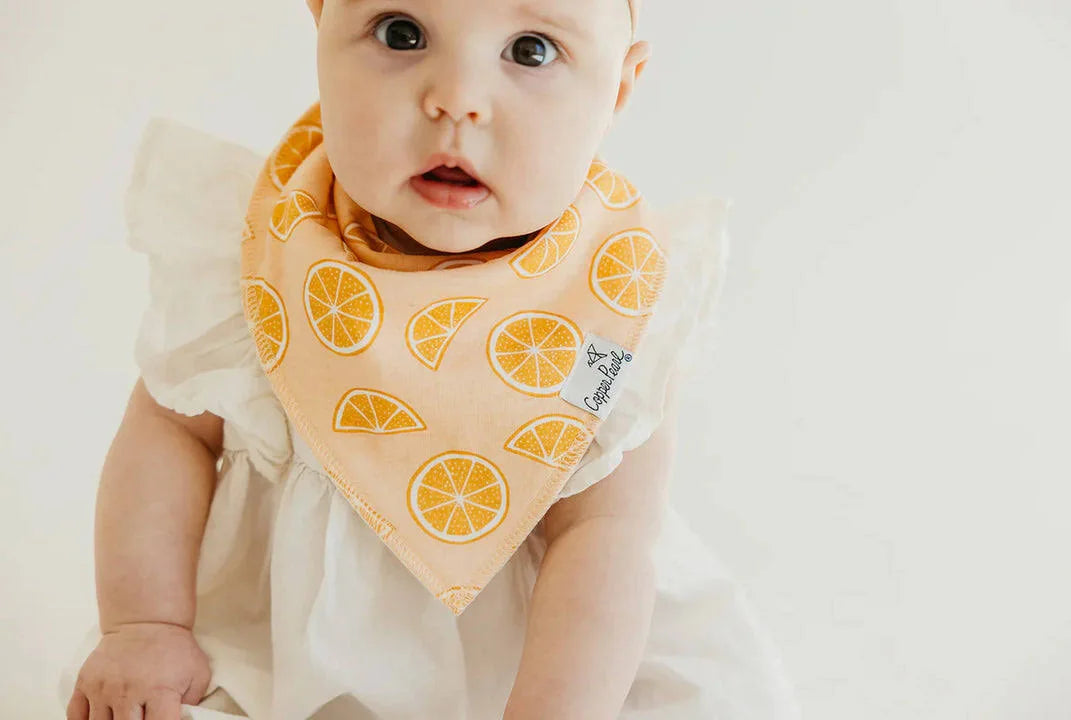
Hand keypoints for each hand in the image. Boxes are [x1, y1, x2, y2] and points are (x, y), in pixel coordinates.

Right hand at [66, 621, 211, 719]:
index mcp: (159, 691)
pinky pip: (76, 717)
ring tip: (125, 715)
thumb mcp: (197, 674)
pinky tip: (102, 718)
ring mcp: (103, 688)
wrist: (146, 621)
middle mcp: (127, 692)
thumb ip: (192, 704)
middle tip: (142, 718)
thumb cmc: (174, 649)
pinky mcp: (85, 683)